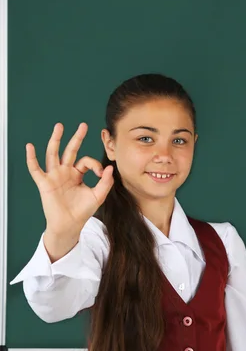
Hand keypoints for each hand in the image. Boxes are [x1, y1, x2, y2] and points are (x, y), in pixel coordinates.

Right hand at [26, 123, 113, 248]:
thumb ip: (105, 182)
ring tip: (59, 127)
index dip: (95, 165)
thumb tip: (109, 168)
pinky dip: (31, 158)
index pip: (86, 161)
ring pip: (54, 154)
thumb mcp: (98, 195)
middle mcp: (65, 172)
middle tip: (83, 125)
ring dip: (56, 140)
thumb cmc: (83, 211)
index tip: (101, 173)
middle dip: (76, 138)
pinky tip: (30, 147)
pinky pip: (36, 169)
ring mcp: (54, 176)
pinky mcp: (45, 183)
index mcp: (78, 174)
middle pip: (70, 150)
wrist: (70, 224)